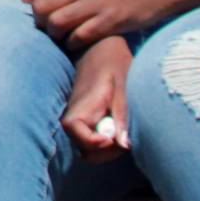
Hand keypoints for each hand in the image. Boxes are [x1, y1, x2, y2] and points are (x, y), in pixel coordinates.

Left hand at [24, 0, 178, 48]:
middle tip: (49, 31)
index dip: (35, 11)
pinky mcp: (111, 20)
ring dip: (56, 35)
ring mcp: (96, 2)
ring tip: (62, 38)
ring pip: (58, 23)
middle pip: (43, 9)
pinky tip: (77, 44)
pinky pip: (80, 36)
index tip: (42, 19)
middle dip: (41, 23)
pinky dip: (73, 43)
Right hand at [61, 37, 132, 162]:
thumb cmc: (114, 62)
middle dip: (105, 153)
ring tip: (123, 135)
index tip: (114, 139)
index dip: (95, 144)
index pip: (76, 134)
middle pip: (83, 149)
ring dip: (106, 149)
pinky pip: (90, 138)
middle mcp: (74, 114)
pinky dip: (104, 141)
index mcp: (82, 105)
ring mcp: (77, 118)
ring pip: (86, 147)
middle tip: (124, 141)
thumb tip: (124, 144)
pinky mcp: (83, 119)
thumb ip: (121, 114)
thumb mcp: (123, 86)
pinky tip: (117, 128)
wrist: (102, 47)